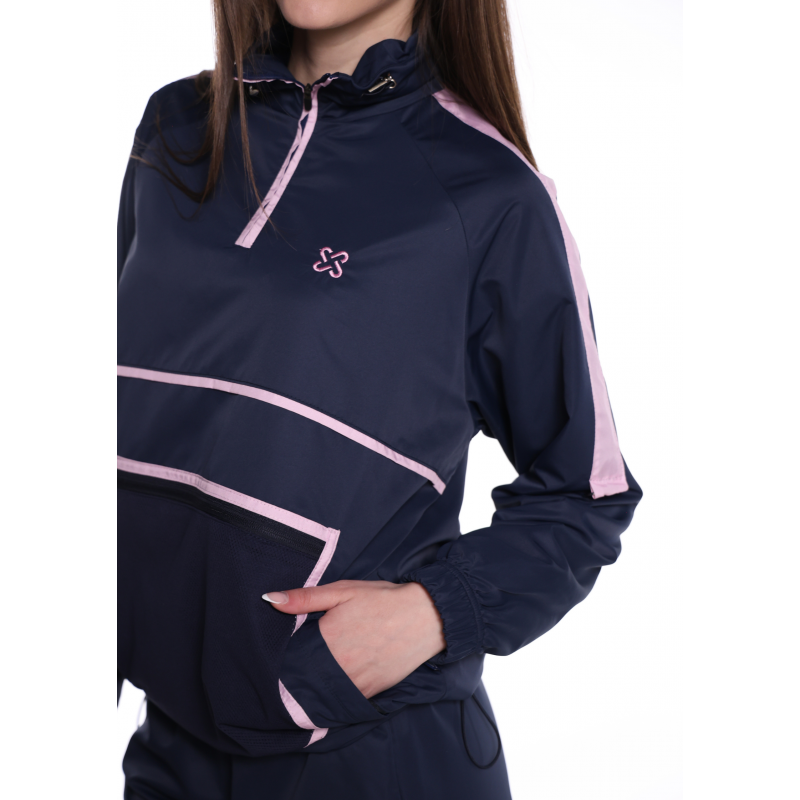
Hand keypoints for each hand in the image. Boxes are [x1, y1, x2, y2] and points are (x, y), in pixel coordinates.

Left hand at [263, 580, 445, 698]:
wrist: (426, 616)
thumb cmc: (382, 600)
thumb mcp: (343, 590)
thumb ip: (305, 598)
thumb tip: (270, 599)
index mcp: (326, 638)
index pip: (292, 657)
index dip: (286, 658)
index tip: (281, 657)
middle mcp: (338, 665)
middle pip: (306, 678)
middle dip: (299, 674)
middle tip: (297, 667)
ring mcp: (355, 681)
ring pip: (323, 692)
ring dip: (316, 687)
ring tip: (314, 677)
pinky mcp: (371, 692)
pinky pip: (344, 699)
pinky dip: (336, 694)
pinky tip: (335, 684)